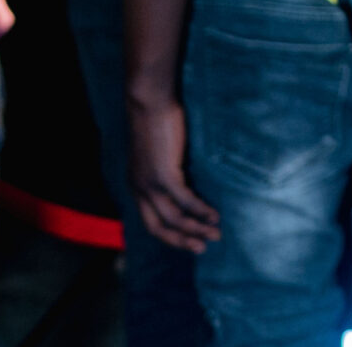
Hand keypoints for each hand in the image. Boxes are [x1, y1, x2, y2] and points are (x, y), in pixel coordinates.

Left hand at [128, 98, 220, 250]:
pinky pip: (184, 201)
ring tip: (215, 234)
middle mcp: (138, 189)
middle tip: (202, 248)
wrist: (149, 102)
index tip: (190, 239)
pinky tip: (213, 215)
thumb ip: (167, 166)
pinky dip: (200, 211)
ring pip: (172, 219)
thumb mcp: (159, 150)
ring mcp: (149, 184)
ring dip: (195, 229)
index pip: (150, 219)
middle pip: (157, 227)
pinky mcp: (163, 176)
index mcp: (136, 184)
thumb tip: (185, 175)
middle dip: (181, 240)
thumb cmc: (157, 119)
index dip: (170, 234)